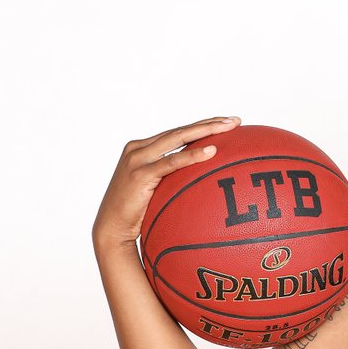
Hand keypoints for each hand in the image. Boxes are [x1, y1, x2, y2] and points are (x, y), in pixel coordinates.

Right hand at [92, 116, 240, 252]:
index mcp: (142, 148)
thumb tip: (203, 179)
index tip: (227, 122)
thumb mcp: (158, 188)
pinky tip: (212, 151)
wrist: (112, 227)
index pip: (178, 132)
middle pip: (181, 131)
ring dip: (206, 131)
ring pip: (177, 139)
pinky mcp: (140, 174)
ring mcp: (137, 159)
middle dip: (210, 123)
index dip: (203, 125)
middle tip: (236, 121)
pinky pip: (172, 163)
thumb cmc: (138, 211)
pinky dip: (192, 155)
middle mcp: (138, 149)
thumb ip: (173, 177)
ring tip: (229, 128)